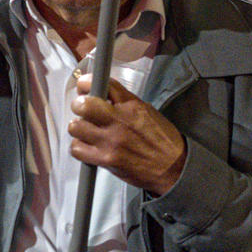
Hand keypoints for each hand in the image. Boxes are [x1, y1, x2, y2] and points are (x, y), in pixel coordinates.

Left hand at [70, 75, 186, 195]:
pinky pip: (77, 149)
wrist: (175, 168)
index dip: (88, 83)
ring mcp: (111, 141)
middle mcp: (120, 121)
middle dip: (78, 105)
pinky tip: (88, 147)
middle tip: (82, 110)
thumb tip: (102, 96)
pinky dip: (79, 147)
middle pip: (83, 105)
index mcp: (132, 106)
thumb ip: (125, 103)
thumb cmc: (163, 142)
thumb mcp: (148, 113)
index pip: (104, 85)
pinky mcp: (106, 159)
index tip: (84, 86)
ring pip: (76, 127)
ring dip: (78, 128)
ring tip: (87, 131)